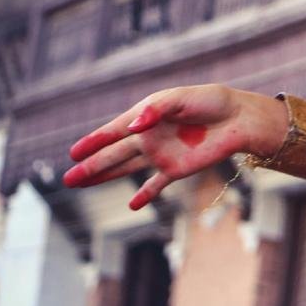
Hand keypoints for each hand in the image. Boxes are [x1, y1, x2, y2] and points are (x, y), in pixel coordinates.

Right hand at [62, 84, 286, 210]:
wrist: (238, 119)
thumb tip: (133, 127)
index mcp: (145, 116)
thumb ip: (155, 110)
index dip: (93, 142)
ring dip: (105, 178)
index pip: (112, 132)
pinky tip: (132, 205)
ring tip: (83, 186)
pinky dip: (145, 195)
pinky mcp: (176, 170)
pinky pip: (156, 185)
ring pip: (126, 170)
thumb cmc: (209, 102)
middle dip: (91, 166)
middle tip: (68, 177)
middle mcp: (148, 137)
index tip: (73, 152)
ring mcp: (161, 155)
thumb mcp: (181, 99)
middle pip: (113, 155)